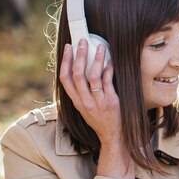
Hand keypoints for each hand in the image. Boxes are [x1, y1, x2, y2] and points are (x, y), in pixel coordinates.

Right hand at [60, 39, 133, 178]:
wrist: (114, 136)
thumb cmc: (100, 119)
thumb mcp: (85, 107)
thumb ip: (82, 92)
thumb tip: (82, 68)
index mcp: (76, 102)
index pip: (64, 79)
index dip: (65, 61)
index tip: (68, 48)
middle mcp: (84, 102)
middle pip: (77, 75)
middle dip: (79, 55)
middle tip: (82, 41)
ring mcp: (98, 102)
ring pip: (93, 76)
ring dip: (96, 59)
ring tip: (100, 47)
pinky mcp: (111, 102)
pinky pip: (108, 82)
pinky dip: (109, 69)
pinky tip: (111, 61)